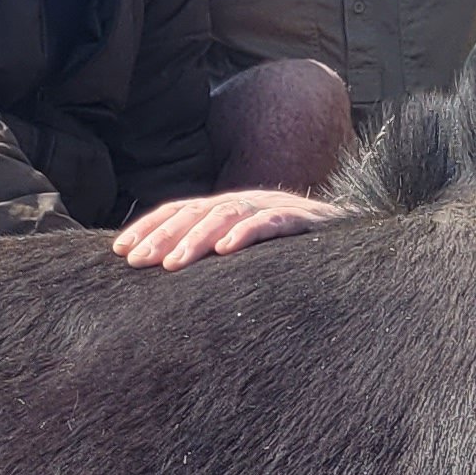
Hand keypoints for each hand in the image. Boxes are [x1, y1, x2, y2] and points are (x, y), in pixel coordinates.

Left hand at [114, 188, 354, 269]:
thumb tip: (167, 273)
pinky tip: (227, 251)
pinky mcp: (303, 219)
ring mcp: (274, 207)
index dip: (149, 227)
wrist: (355, 244)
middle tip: (138, 262)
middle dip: (163, 236)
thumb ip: (215, 255)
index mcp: (229, 208)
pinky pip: (271, 222)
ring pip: (227, 214)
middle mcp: (247, 202)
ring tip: (173, 266)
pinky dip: (248, 233)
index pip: (180, 210)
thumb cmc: (295, 255)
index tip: (120, 251)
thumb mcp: (248, 253)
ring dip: (197, 239)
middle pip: (196, 211)